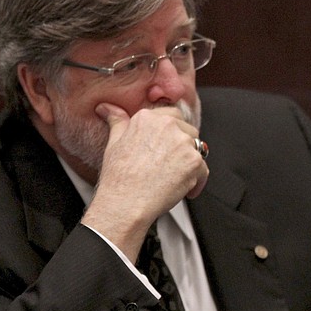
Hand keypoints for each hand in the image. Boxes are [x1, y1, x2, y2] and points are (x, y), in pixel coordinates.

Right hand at [82, 103, 208, 259]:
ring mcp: (183, 143)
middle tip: (170, 165)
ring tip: (174, 178)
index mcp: (149, 118)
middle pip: (188, 130)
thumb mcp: (114, 142)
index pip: (172, 115)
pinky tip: (183, 190)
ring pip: (197, 149)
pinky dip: (197, 181)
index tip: (168, 145)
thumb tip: (107, 108)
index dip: (172, 132)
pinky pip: (203, 169)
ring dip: (190, 163)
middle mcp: (168, 125)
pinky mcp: (194, 161)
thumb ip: (117, 121)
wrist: (127, 201)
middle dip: (183, 147)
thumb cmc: (119, 177)